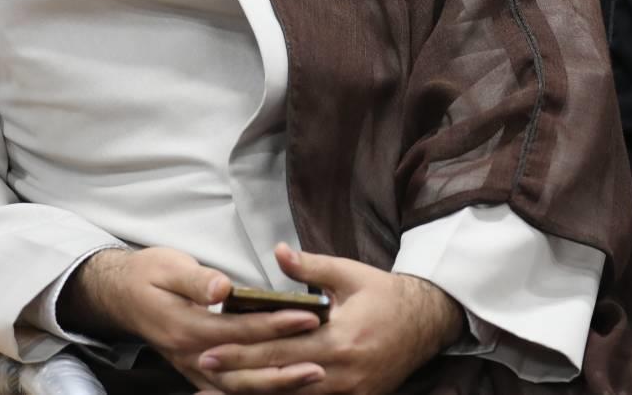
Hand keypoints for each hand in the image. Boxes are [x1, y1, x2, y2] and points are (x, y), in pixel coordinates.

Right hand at [58, 247, 322, 389]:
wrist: (119, 296)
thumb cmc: (149, 275)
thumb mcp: (169, 267)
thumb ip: (197, 279)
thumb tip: (222, 287)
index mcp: (186, 327)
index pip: (239, 330)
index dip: (275, 325)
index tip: (308, 316)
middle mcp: (190, 354)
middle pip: (242, 370)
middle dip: (283, 367)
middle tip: (321, 362)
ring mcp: (192, 367)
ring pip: (237, 386)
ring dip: (275, 384)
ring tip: (312, 376)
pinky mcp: (197, 370)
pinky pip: (229, 387)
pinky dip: (256, 389)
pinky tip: (285, 385)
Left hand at [195, 243, 464, 394]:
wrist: (429, 322)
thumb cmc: (386, 294)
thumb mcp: (350, 274)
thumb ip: (311, 267)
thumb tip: (278, 251)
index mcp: (339, 338)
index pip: (279, 348)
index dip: (241, 352)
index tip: (208, 351)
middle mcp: (342, 372)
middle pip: (278, 379)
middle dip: (236, 378)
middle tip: (202, 372)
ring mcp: (350, 392)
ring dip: (254, 394)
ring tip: (216, 392)